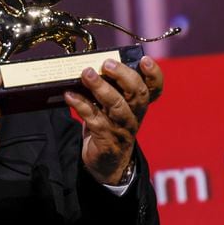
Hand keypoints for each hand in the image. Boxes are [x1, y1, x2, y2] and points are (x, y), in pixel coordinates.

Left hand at [64, 56, 163, 184]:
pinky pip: (94, 120)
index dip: (154, 74)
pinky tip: (69, 95)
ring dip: (100, 88)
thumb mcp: (111, 108)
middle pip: (137, 94)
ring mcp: (122, 129)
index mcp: (138, 105)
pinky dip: (81, 105)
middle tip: (107, 64)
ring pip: (116, 106)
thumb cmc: (107, 127)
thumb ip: (107, 89)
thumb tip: (87, 66)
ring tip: (86, 74)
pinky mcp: (107, 141)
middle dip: (123, 76)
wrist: (106, 164)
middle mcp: (134, 116)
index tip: (144, 60)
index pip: (154, 89)